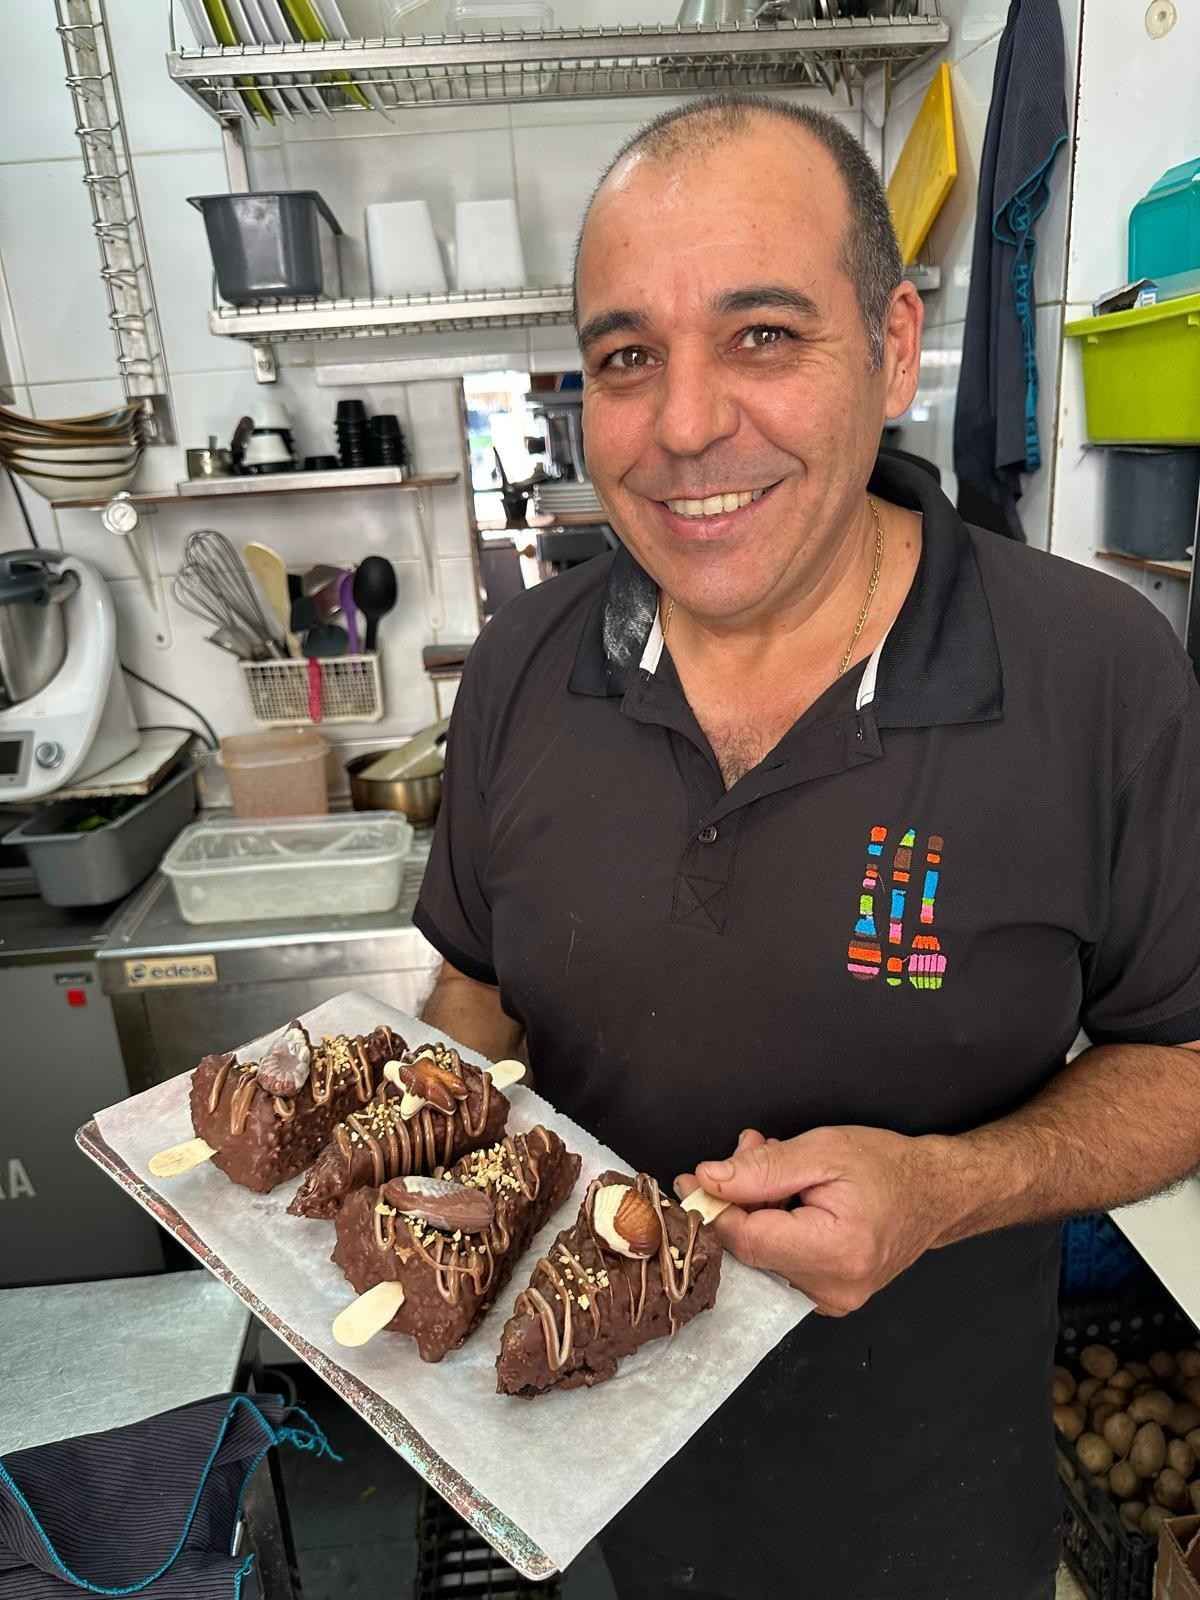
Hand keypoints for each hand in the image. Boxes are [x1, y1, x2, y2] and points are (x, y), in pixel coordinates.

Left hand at [675, 1125, 954, 1315]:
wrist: (936, 1193)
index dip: (713, 1209)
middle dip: (737, 1199)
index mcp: (836, 1252)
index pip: (748, 1239)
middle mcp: (834, 1288)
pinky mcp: (829, 1298)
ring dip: (755, 1209)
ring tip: (774, 1164)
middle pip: (752, 1249)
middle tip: (747, 1149)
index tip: (690, 1180)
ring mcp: (833, 1301)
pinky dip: (773, 1227)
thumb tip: (708, 1181)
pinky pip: (780, 1263)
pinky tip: (785, 1195)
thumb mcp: (824, 1150)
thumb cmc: (887, 1167)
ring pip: (763, 1255)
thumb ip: (763, 1168)